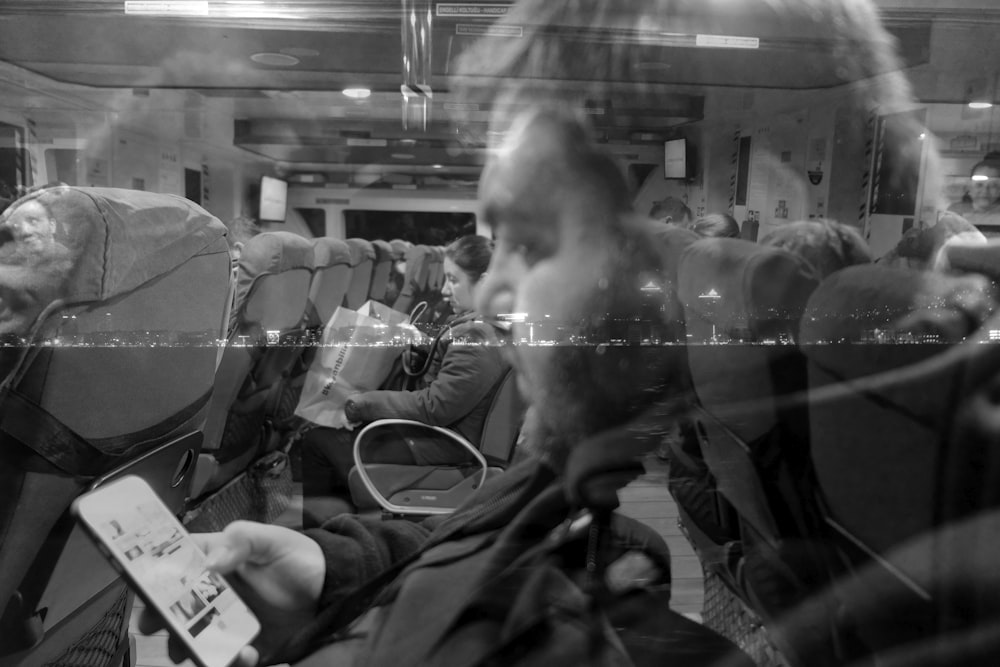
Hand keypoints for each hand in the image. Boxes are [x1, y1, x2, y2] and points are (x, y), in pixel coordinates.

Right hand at [137, 521, 325, 666]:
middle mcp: (213, 594)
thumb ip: (243, 540)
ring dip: (187, 648)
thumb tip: (210, 562)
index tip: (143, 584)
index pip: (176, 563)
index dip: (154, 572)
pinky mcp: (242, 648)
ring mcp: (225, 623)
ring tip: (196, 651)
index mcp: (216, 561)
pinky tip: (247, 655)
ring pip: (191, 640)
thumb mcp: (274, 540)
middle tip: (154, 624)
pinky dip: (229, 663)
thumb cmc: (299, 558)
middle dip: (157, 617)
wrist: (331, 592)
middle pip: (172, 607)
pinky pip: (224, 662)